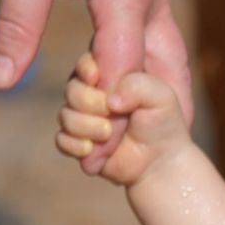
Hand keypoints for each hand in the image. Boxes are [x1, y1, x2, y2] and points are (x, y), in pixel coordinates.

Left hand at [0, 0, 193, 169]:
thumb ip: (17, 23)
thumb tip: (1, 81)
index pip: (126, 76)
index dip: (112, 122)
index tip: (96, 163)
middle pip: (167, 78)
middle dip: (153, 124)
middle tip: (136, 167)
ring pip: (170, 60)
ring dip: (161, 102)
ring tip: (149, 143)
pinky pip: (158, 41)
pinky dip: (152, 73)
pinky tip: (137, 91)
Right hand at [57, 53, 192, 187]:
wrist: (160, 161)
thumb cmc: (163, 123)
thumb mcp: (162, 98)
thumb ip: (139, 86)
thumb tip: (110, 100)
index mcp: (111, 78)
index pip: (86, 64)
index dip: (86, 69)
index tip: (96, 78)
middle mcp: (92, 95)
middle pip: (71, 89)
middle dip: (89, 102)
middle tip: (111, 112)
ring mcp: (83, 118)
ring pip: (65, 115)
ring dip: (85, 126)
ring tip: (108, 134)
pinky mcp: (78, 141)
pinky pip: (61, 140)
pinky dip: (74, 145)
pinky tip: (91, 149)